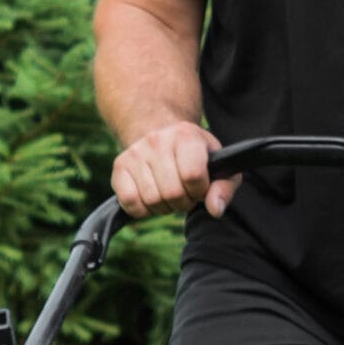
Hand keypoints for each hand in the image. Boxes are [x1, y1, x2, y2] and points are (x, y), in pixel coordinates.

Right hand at [111, 122, 239, 219]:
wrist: (161, 134)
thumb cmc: (194, 157)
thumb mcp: (218, 167)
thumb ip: (223, 188)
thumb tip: (215, 209)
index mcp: (186, 135)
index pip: (193, 176)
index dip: (199, 191)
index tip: (199, 187)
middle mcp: (158, 140)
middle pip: (172, 193)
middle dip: (182, 202)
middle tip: (183, 193)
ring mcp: (136, 152)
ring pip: (152, 200)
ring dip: (163, 207)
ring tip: (168, 194)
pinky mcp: (119, 166)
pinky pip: (130, 203)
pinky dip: (143, 210)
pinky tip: (150, 198)